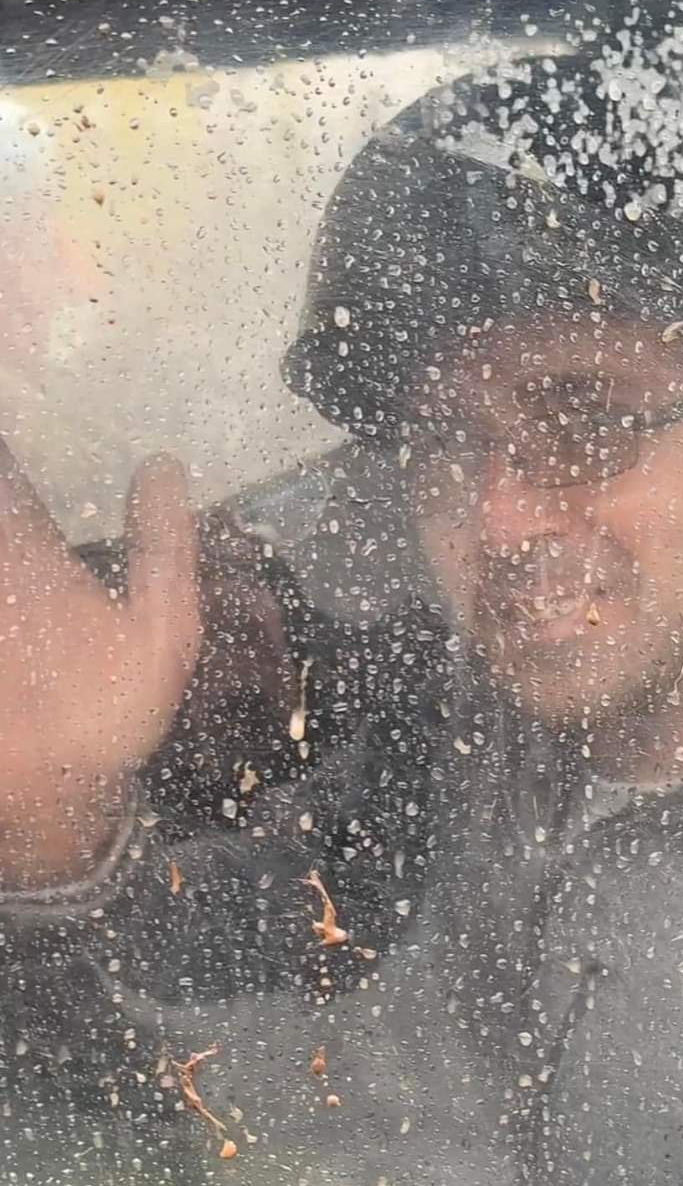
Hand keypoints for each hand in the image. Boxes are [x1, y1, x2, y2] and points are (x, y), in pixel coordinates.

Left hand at [0, 442, 199, 885]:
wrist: (44, 793)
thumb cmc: (107, 709)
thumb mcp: (163, 631)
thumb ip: (162, 544)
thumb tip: (162, 462)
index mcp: (33, 554)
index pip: (10, 474)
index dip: (15, 436)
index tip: (25, 392)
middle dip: (11, 470)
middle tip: (21, 447)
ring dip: (5, 508)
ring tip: (19, 494)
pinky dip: (9, 570)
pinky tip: (20, 584)